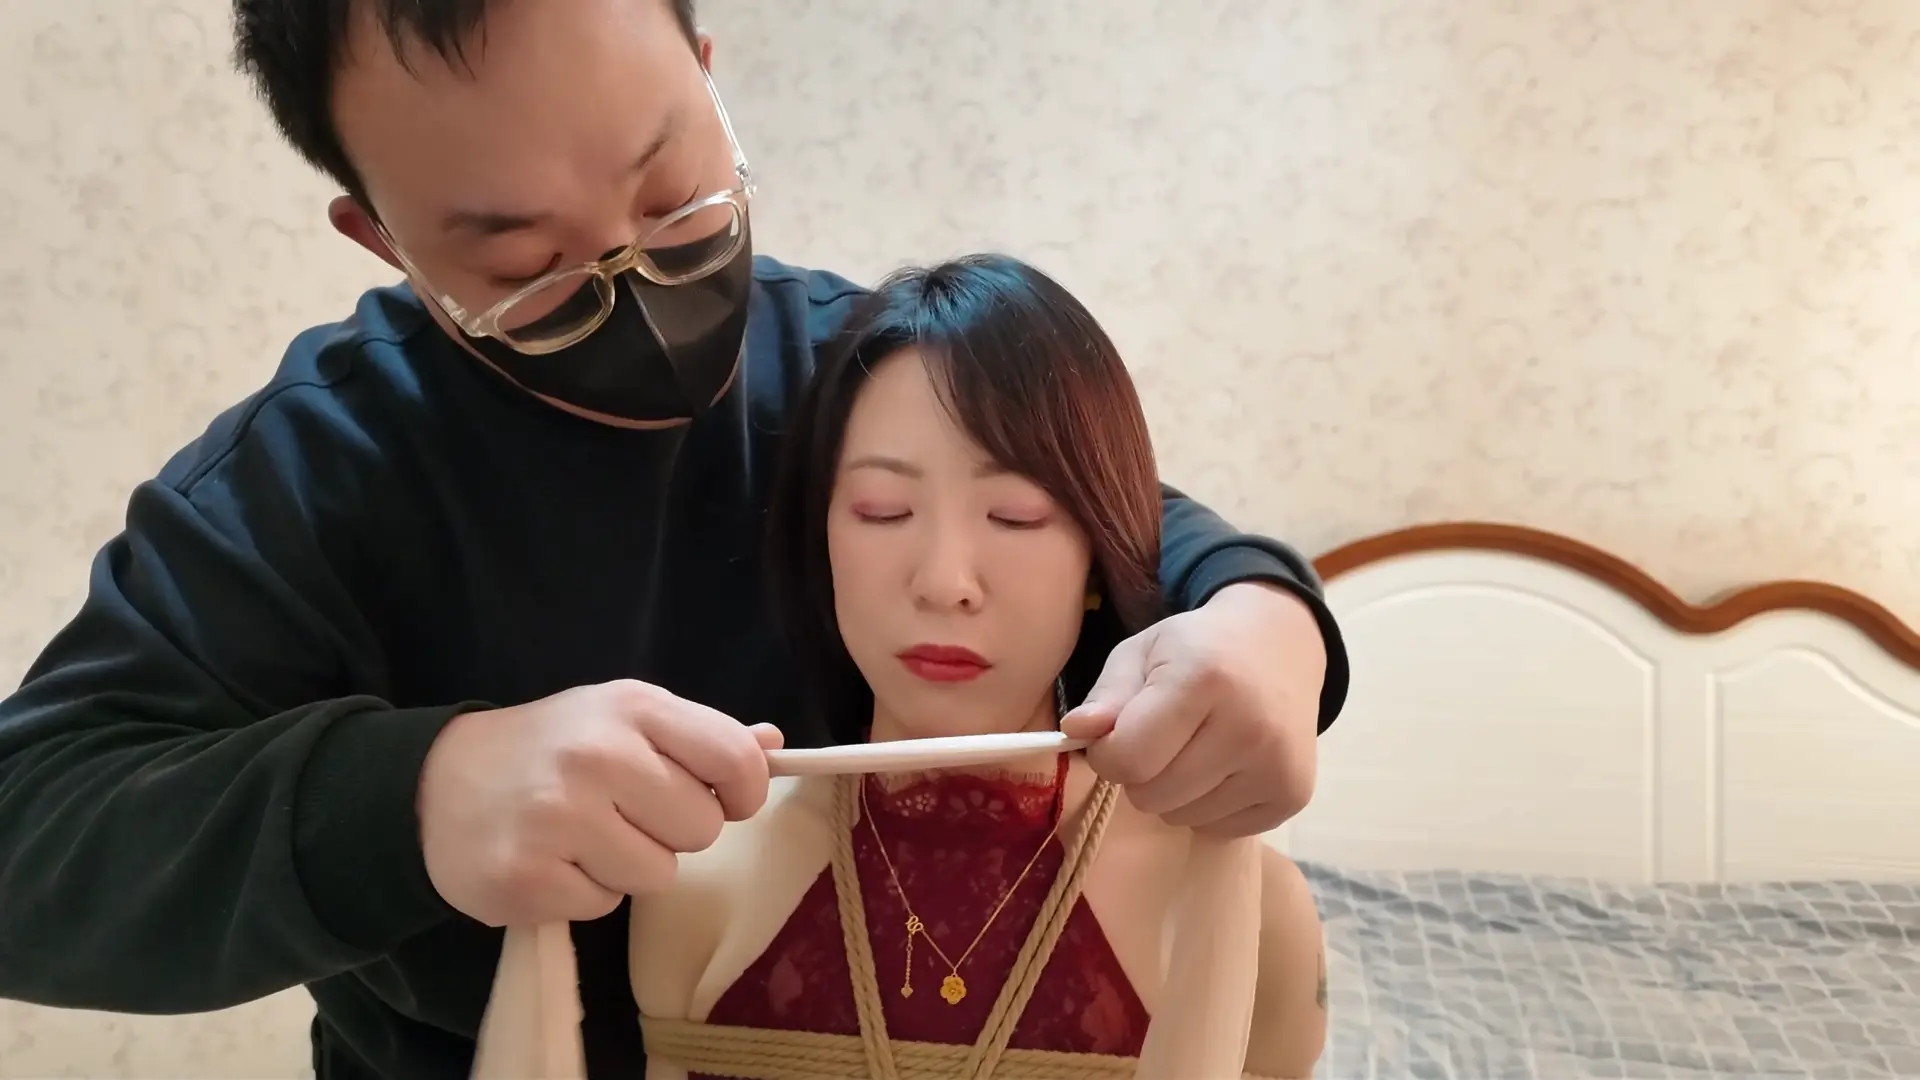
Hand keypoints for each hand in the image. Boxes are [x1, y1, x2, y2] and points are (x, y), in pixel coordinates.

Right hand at [417, 680, 783, 925]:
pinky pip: (603, 906)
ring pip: (658, 875)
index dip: (744, 791)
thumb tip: (774, 746)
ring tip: (584, 838)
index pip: (735, 759)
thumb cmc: (549, 748)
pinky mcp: (527, 877)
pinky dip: (584, 893)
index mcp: (633, 707)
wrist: (435, 784)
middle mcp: (598, 756)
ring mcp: (559, 818)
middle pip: (703, 828)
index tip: (724, 799)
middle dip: (674, 831)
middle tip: (626, 814)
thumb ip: (698, 736)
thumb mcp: (622, 719)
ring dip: (629, 867)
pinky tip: (552, 861)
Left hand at [1060, 583, 1324, 836]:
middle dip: (1140, 773)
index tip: (1115, 736)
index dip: (1107, 754)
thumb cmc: (1197, 649)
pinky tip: (1224, 766)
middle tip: (1162, 739)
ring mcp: (1277, 767)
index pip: (1129, 758)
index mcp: (1204, 680)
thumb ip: (1106, 695)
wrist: (1281, 647)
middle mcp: (1249, 728)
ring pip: (1182, 817)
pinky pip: (1218, 829)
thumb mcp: (1142, 653)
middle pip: (1152, 795)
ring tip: (1196, 749)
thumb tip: (1075, 732)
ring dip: (1174, 792)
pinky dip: (1208, 805)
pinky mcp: (1293, 796)